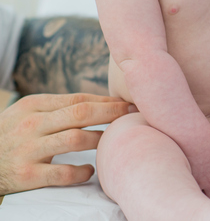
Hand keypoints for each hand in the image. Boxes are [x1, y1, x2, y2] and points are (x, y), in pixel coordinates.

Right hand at [0, 93, 132, 194]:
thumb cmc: (12, 134)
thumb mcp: (28, 112)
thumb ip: (58, 107)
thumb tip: (102, 103)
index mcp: (34, 105)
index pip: (78, 99)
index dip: (107, 101)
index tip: (128, 103)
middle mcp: (32, 124)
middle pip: (81, 114)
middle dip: (112, 113)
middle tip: (133, 115)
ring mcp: (29, 150)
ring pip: (75, 139)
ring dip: (100, 140)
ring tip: (115, 142)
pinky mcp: (27, 175)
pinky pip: (61, 173)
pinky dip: (80, 172)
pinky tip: (91, 170)